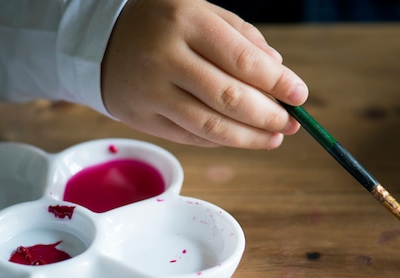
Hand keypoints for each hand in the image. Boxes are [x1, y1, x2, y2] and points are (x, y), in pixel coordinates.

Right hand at [101, 0, 307, 147]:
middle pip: (229, 98)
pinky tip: (241, 137)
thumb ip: (242, 37)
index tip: (300, 95)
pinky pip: (191, 138)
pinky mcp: (142, 119)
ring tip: (274, 138)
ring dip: (249, 138)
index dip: (277, 83)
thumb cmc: (163, 24)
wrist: (100, 40)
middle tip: (292, 123)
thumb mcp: (201, 12)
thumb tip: (278, 71)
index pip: (242, 59)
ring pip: (210, 126)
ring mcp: (151, 92)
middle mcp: (166, 57)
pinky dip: (222, 141)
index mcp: (185, 21)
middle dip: (268, 116)